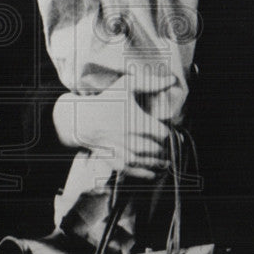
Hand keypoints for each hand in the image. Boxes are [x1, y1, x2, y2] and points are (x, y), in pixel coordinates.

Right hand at [52, 77, 170, 179]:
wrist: (81, 117)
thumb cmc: (106, 100)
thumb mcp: (126, 85)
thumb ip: (151, 83)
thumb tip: (172, 79)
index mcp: (133, 119)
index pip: (160, 132)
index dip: (165, 132)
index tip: (164, 130)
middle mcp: (127, 136)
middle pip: (154, 148)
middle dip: (162, 148)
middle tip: (164, 146)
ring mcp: (118, 149)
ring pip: (144, 160)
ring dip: (156, 162)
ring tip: (164, 162)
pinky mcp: (112, 158)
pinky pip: (130, 170)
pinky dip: (142, 173)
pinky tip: (152, 174)